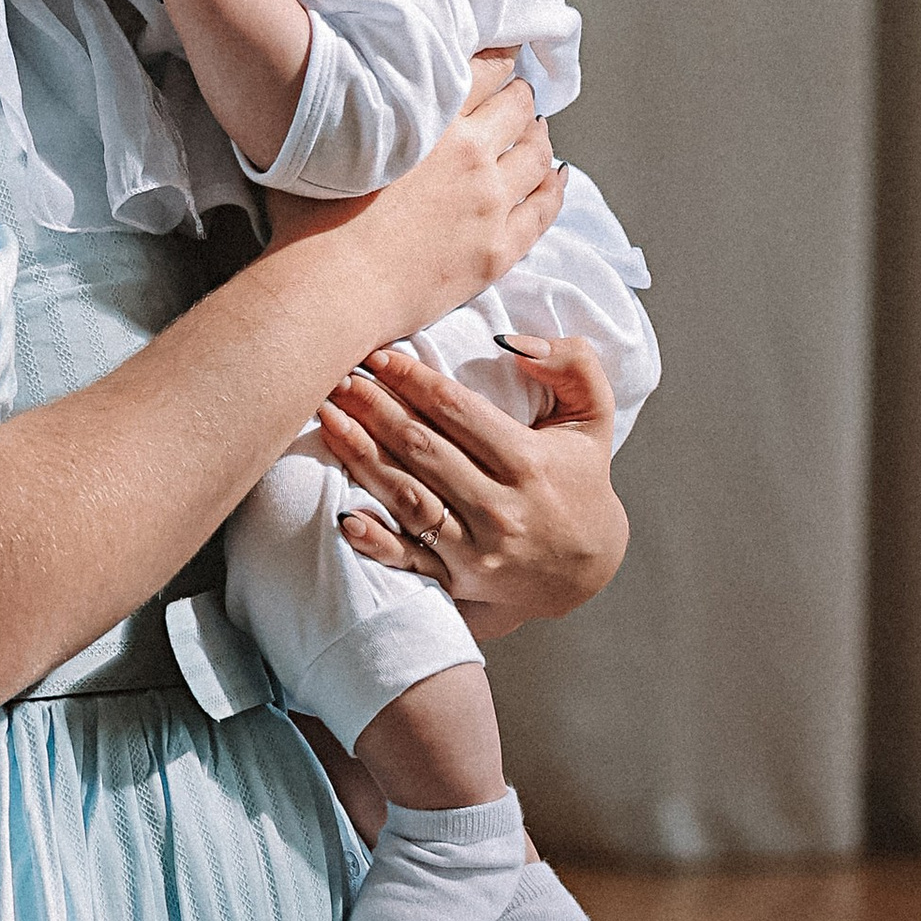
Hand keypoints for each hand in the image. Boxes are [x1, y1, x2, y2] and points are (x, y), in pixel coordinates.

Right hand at [307, 58, 561, 342]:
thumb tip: (340, 91)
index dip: (497, 61)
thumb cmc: (312, 221)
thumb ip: (350, 112)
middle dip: (520, 96)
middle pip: (517, 108)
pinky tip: (556, 178)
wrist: (330, 288)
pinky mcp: (497, 250)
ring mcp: (489, 204)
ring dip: (540, 137)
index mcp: (431, 122)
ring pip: (537, 155)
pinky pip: (543, 211)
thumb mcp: (326, 142)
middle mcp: (470, 155)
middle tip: (518, 94)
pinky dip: (555, 188)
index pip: (482, 72)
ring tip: (536, 131)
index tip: (502, 58)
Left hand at [323, 334, 627, 632]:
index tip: (377, 355)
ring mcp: (476, 549)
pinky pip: (408, 560)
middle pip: (422, 448)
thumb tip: (513, 341)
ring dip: (361, 456)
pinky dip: (374, 541)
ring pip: (406, 496)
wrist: (589, 566)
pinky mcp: (456, 579)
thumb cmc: (580, 479)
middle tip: (337, 377)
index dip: (411, 379)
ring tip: (327, 420)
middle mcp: (500, 507)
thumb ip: (572, 366)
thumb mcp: (593, 417)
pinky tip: (342, 515)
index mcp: (528, 462)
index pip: (456, 410)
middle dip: (374, 408)